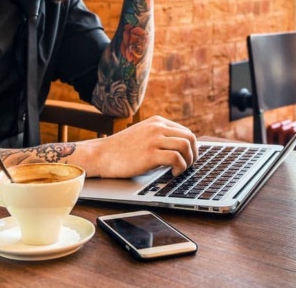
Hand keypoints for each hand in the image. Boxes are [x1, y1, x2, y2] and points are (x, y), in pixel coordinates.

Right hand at [82, 115, 196, 177]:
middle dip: (194, 154)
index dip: (191, 147)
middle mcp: (157, 127)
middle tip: (188, 166)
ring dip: (188, 161)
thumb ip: (159, 137)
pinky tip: (172, 173)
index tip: (188, 159)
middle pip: (190, 137)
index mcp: (157, 121)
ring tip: (180, 170)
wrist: (101, 155)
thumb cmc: (121, 149)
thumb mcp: (143, 135)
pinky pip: (176, 158)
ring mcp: (153, 139)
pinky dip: (180, 167)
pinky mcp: (150, 154)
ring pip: (186, 146)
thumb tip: (181, 149)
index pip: (185, 131)